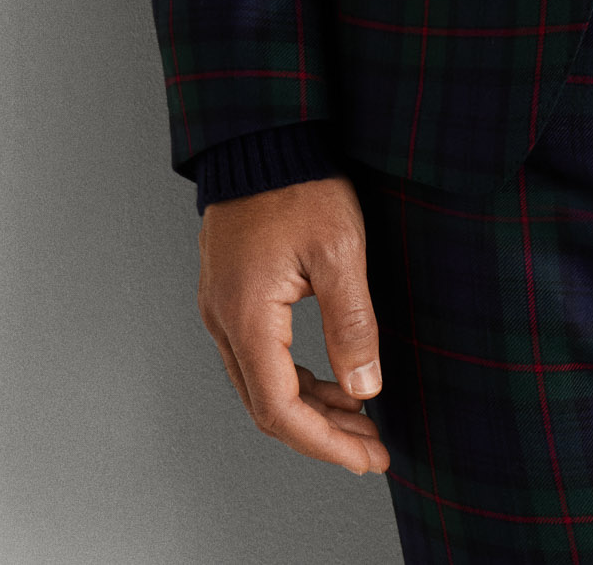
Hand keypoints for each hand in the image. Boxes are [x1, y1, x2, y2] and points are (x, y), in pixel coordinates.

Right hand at [197, 176, 389, 477]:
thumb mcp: (341, 250)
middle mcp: (223, 320)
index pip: (279, 408)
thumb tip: (366, 390)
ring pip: (260, 385)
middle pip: (266, 406)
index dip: (324, 442)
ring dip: (310, 408)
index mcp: (248, 314)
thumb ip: (352, 323)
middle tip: (372, 447)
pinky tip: (333, 378)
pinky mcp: (230, 295)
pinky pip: (258, 358)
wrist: (264, 136)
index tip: (366, 456)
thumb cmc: (302, 183)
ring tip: (361, 417)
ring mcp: (221, 308)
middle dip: (322, 434)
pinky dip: (295, 379)